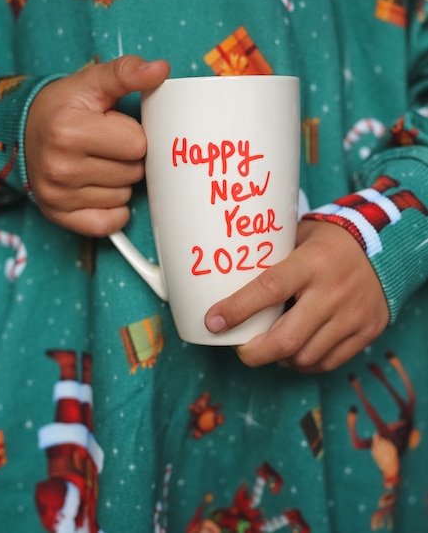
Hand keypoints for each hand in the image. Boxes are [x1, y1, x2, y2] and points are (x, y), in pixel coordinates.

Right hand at [25, 56, 169, 235]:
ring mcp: (59, 196)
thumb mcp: (91, 83)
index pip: (137, 144)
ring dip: (121, 182)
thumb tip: (160, 69)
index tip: (114, 128)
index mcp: (69, 131)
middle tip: (107, 147)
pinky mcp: (61, 216)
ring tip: (99, 164)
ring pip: (124, 197)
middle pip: (133, 173)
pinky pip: (109, 224)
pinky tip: (101, 189)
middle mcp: (60, 167)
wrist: (25, 132)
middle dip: (128, 159)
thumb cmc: (63, 108)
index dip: (133, 134)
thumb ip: (126, 73)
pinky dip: (113, 210)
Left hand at [205, 220, 389, 371]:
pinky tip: (296, 352)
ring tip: (270, 348)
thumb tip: (227, 278)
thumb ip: (272, 257)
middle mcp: (333, 291)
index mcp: (312, 262)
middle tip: (240, 349)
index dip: (237, 309)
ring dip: (280, 358)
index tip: (213, 322)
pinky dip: (305, 363)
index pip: (269, 288)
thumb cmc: (329, 243)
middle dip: (254, 352)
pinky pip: (329, 362)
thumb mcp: (300, 237)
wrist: (385, 249)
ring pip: (305, 356)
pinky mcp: (367, 331)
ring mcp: (353, 314)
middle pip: (286, 338)